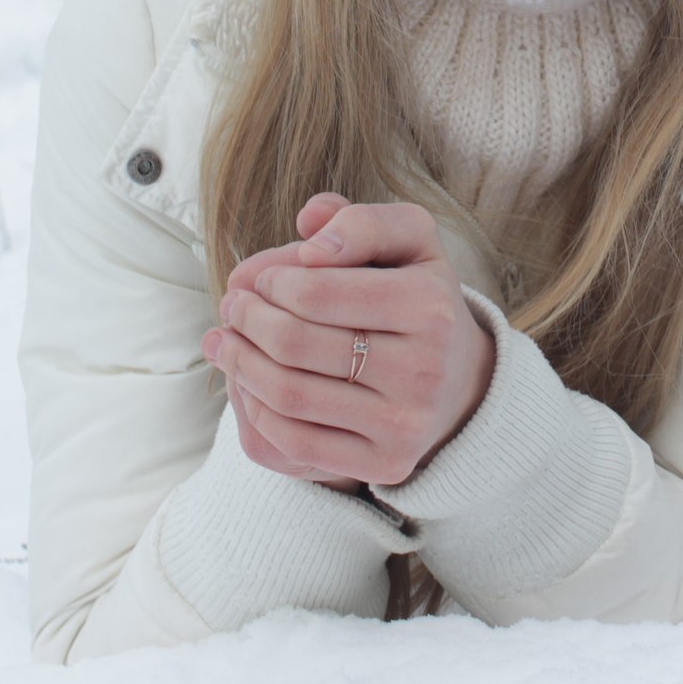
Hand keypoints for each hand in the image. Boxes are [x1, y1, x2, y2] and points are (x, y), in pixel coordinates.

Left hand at [202, 192, 495, 490]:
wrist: (457, 378)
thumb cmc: (415, 295)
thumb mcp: (407, 241)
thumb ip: (361, 220)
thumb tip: (311, 229)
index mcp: (430, 305)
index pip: (316, 292)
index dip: (271, 281)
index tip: (258, 277)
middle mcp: (425, 369)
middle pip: (295, 344)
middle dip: (247, 320)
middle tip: (231, 306)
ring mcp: (405, 423)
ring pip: (289, 395)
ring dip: (239, 364)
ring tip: (224, 341)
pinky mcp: (386, 463)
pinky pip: (297, 442)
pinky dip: (257, 411)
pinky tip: (245, 385)